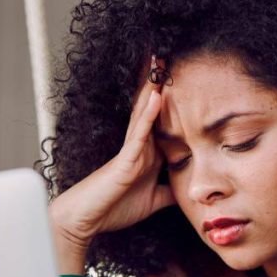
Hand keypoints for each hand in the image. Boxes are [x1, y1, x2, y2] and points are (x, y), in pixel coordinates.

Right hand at [48, 56, 175, 254]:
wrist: (86, 221)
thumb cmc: (113, 208)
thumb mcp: (154, 201)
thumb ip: (169, 192)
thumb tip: (189, 190)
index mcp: (147, 153)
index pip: (163, 121)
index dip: (172, 99)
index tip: (183, 77)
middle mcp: (139, 145)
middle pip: (153, 108)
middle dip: (160, 83)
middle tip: (170, 55)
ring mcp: (131, 149)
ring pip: (145, 112)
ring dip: (153, 87)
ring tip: (161, 61)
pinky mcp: (125, 159)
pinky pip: (139, 133)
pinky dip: (149, 114)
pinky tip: (157, 95)